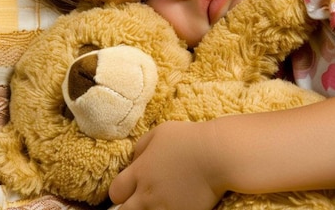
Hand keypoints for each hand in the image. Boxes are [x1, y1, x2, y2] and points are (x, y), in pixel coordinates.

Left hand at [109, 121, 224, 209]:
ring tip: (158, 202)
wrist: (219, 155)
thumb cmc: (190, 139)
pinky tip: (173, 205)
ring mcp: (164, 208)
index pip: (115, 191)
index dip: (120, 192)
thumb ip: (141, 146)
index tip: (127, 190)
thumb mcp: (160, 132)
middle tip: (139, 201)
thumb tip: (135, 159)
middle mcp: (147, 194)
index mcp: (140, 172)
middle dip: (130, 207)